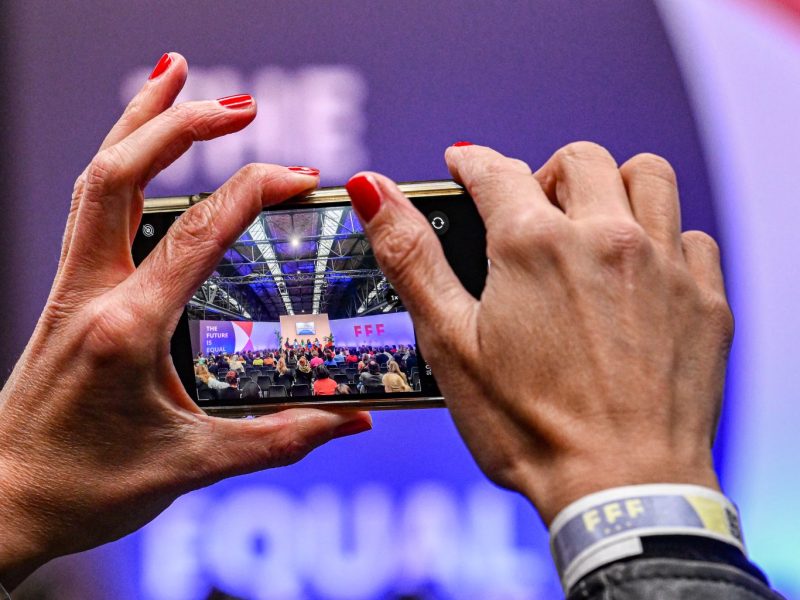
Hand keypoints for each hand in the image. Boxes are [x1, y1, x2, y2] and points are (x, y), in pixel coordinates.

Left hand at [0, 52, 370, 588]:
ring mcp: (71, 290)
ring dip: (137, 124)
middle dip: (180, 125)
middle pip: (122, 174)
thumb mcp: (192, 466)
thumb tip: (352, 421)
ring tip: (176, 79)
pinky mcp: (68, 296)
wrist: (4, 506)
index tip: (304, 176)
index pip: (200, 233)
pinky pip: (90, 209)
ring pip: (96, 180)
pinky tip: (143, 152)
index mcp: (128, 330)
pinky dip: (119, 163)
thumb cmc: (85, 489)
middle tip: (241, 105)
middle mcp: (91, 295)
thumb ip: (281, 438)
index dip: (256, 191)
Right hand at [346, 142, 730, 524]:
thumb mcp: (450, 342)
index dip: (471, 162)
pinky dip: (666, 240)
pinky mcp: (705, 301)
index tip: (464, 164)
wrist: (621, 489)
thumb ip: (411, 257)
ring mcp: (664, 266)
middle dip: (545, 175)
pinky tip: (642, 276)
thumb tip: (372, 189)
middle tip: (530, 212)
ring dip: (614, 188)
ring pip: (649, 177)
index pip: (496, 170)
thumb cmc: (527, 427)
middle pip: (579, 160)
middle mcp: (607, 239)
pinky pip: (692, 237)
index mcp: (534, 245)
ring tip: (592, 227)